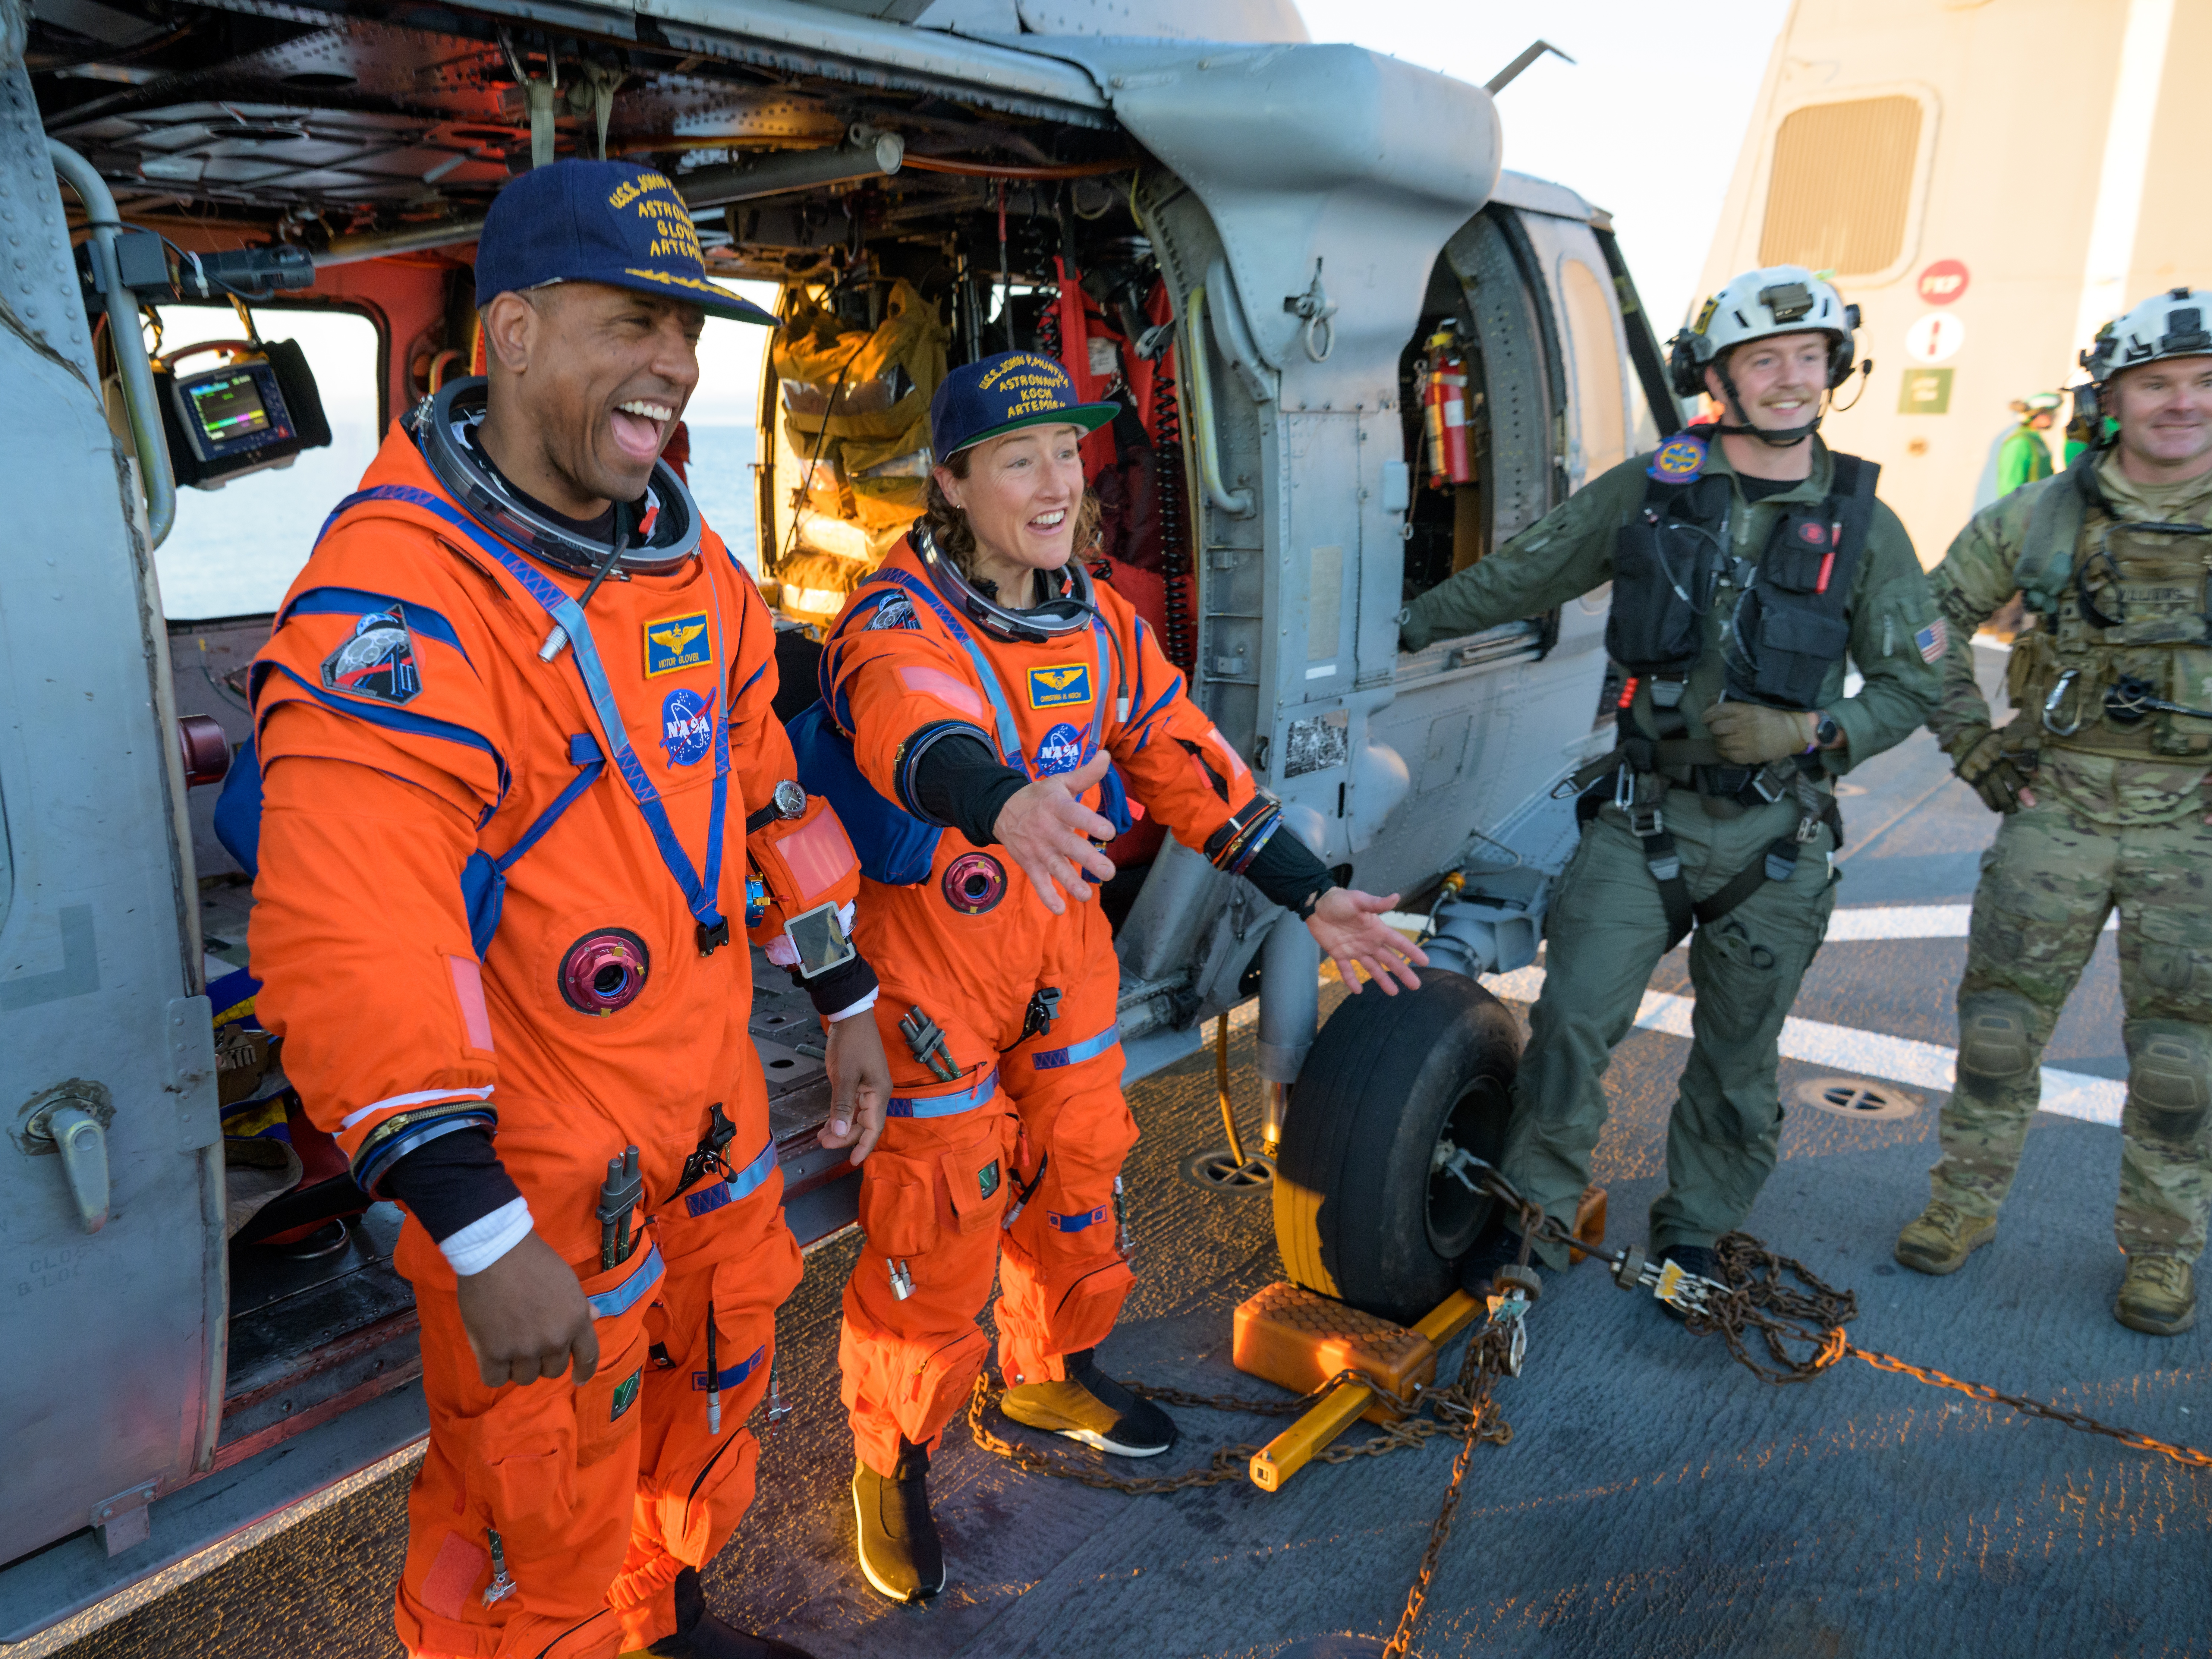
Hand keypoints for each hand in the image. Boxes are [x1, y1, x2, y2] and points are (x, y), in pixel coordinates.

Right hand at [454, 1230, 597, 1388]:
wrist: (496, 1252)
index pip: (588, 1357)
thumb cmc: (532, 1260)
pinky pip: (495, 1379)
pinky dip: (493, 1371)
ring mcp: (524, 1349)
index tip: (578, 1379)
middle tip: (528, 1342)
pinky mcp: (494, 1353)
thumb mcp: (566, 1280)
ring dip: (517, 1366)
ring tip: (507, 1343)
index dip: (584, 1372)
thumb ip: (578, 1305)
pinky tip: (491, 1355)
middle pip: (553, 1370)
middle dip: (542, 1360)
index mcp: (576, 1320)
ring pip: (525, 1377)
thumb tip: (594, 1316)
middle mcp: (555, 1339)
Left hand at [818, 1009, 890, 1165]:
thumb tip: (841, 1132)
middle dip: (846, 1136)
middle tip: (823, 1142)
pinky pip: (853, 1104)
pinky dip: (842, 1114)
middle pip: (865, 1124)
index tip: (853, 1161)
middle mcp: (878, 1092)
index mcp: (879, 1093)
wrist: (851, 1015)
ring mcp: (870, 1086)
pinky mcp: (861, 1080)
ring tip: (822, 1136)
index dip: (863, 1146)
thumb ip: (842, 1106)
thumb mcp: (844, 1075)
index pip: (873, 1128)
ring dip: (842, 1126)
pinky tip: (830, 1120)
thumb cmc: (850, 1043)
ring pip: (858, 1115)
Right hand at [992, 750, 1116, 914]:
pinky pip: (1038, 882)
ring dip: (1070, 883)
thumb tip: (1107, 755)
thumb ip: (1086, 774)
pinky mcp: (1030, 864)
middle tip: (1109, 872)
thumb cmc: (1039, 796)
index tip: (1109, 831)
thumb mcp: (1060, 782)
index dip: (1090, 823)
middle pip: (1069, 846)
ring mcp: (1038, 850)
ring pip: (1055, 868)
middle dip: (1088, 860)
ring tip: (1086, 895)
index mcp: (1057, 807)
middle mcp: (1048, 830)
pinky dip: (1047, 896)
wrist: (1001, 810)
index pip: (1074, 814)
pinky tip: (1060, 909)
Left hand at [1306, 888, 1426, 994]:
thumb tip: (1396, 897)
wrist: (1317, 905)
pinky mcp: (1339, 954)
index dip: (1411, 951)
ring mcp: (1355, 950)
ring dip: (1382, 980)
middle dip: (1402, 972)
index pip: (1398, 942)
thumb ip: (1376, 904)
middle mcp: (1369, 942)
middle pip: (1389, 960)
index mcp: (1376, 929)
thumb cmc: (1339, 900)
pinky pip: (1347, 970)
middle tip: (1415, 986)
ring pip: (1372, 968)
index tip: (1425, 962)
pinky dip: (1351, 980)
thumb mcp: (1359, 901)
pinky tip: (1358, 990)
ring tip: (1393, 993)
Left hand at [1702, 701, 1815, 765]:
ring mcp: (1745, 741)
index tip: (1706, 718)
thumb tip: (1712, 702)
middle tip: (1717, 729)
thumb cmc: (1773, 718)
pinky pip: (1727, 755)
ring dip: (1718, 740)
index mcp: (1745, 710)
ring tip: (1724, 739)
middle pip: (1716, 727)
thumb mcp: (1755, 706)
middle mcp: (1743, 725)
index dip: (1708, 715)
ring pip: (1720, 742)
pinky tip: (1728, 748)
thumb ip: (1735, 706)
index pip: (1718, 711)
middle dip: (1713, 728)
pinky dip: (1724, 751)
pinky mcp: (1748, 755)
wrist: (1792, 733)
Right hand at [1949, 725, 2036, 814]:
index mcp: (2003, 747)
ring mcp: (1979, 766)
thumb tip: (2040, 765)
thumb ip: (2023, 747)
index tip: (2037, 777)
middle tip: (2030, 805)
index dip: (2028, 767)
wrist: (1965, 739)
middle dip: (2019, 790)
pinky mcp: (1969, 774)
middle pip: (2007, 774)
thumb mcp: (2007, 738)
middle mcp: (1991, 757)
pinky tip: (1996, 808)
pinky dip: (1989, 802)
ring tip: (2012, 811)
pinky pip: (1981, 791)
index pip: (2018, 758)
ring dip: (2004, 801)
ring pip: (1994, 786)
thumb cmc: (1994, 742)